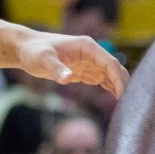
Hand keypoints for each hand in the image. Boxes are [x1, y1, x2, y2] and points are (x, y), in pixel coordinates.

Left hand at [10, 28, 127, 98]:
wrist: (25, 49)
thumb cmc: (34, 51)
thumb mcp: (43, 60)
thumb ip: (56, 69)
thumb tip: (67, 79)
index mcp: (88, 47)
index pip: (110, 63)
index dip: (119, 79)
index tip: (124, 95)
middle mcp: (92, 53)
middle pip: (115, 69)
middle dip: (123, 84)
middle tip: (128, 105)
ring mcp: (89, 62)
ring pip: (111, 75)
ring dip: (119, 87)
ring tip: (126, 106)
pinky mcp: (83, 70)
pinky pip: (102, 79)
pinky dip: (110, 88)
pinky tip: (116, 100)